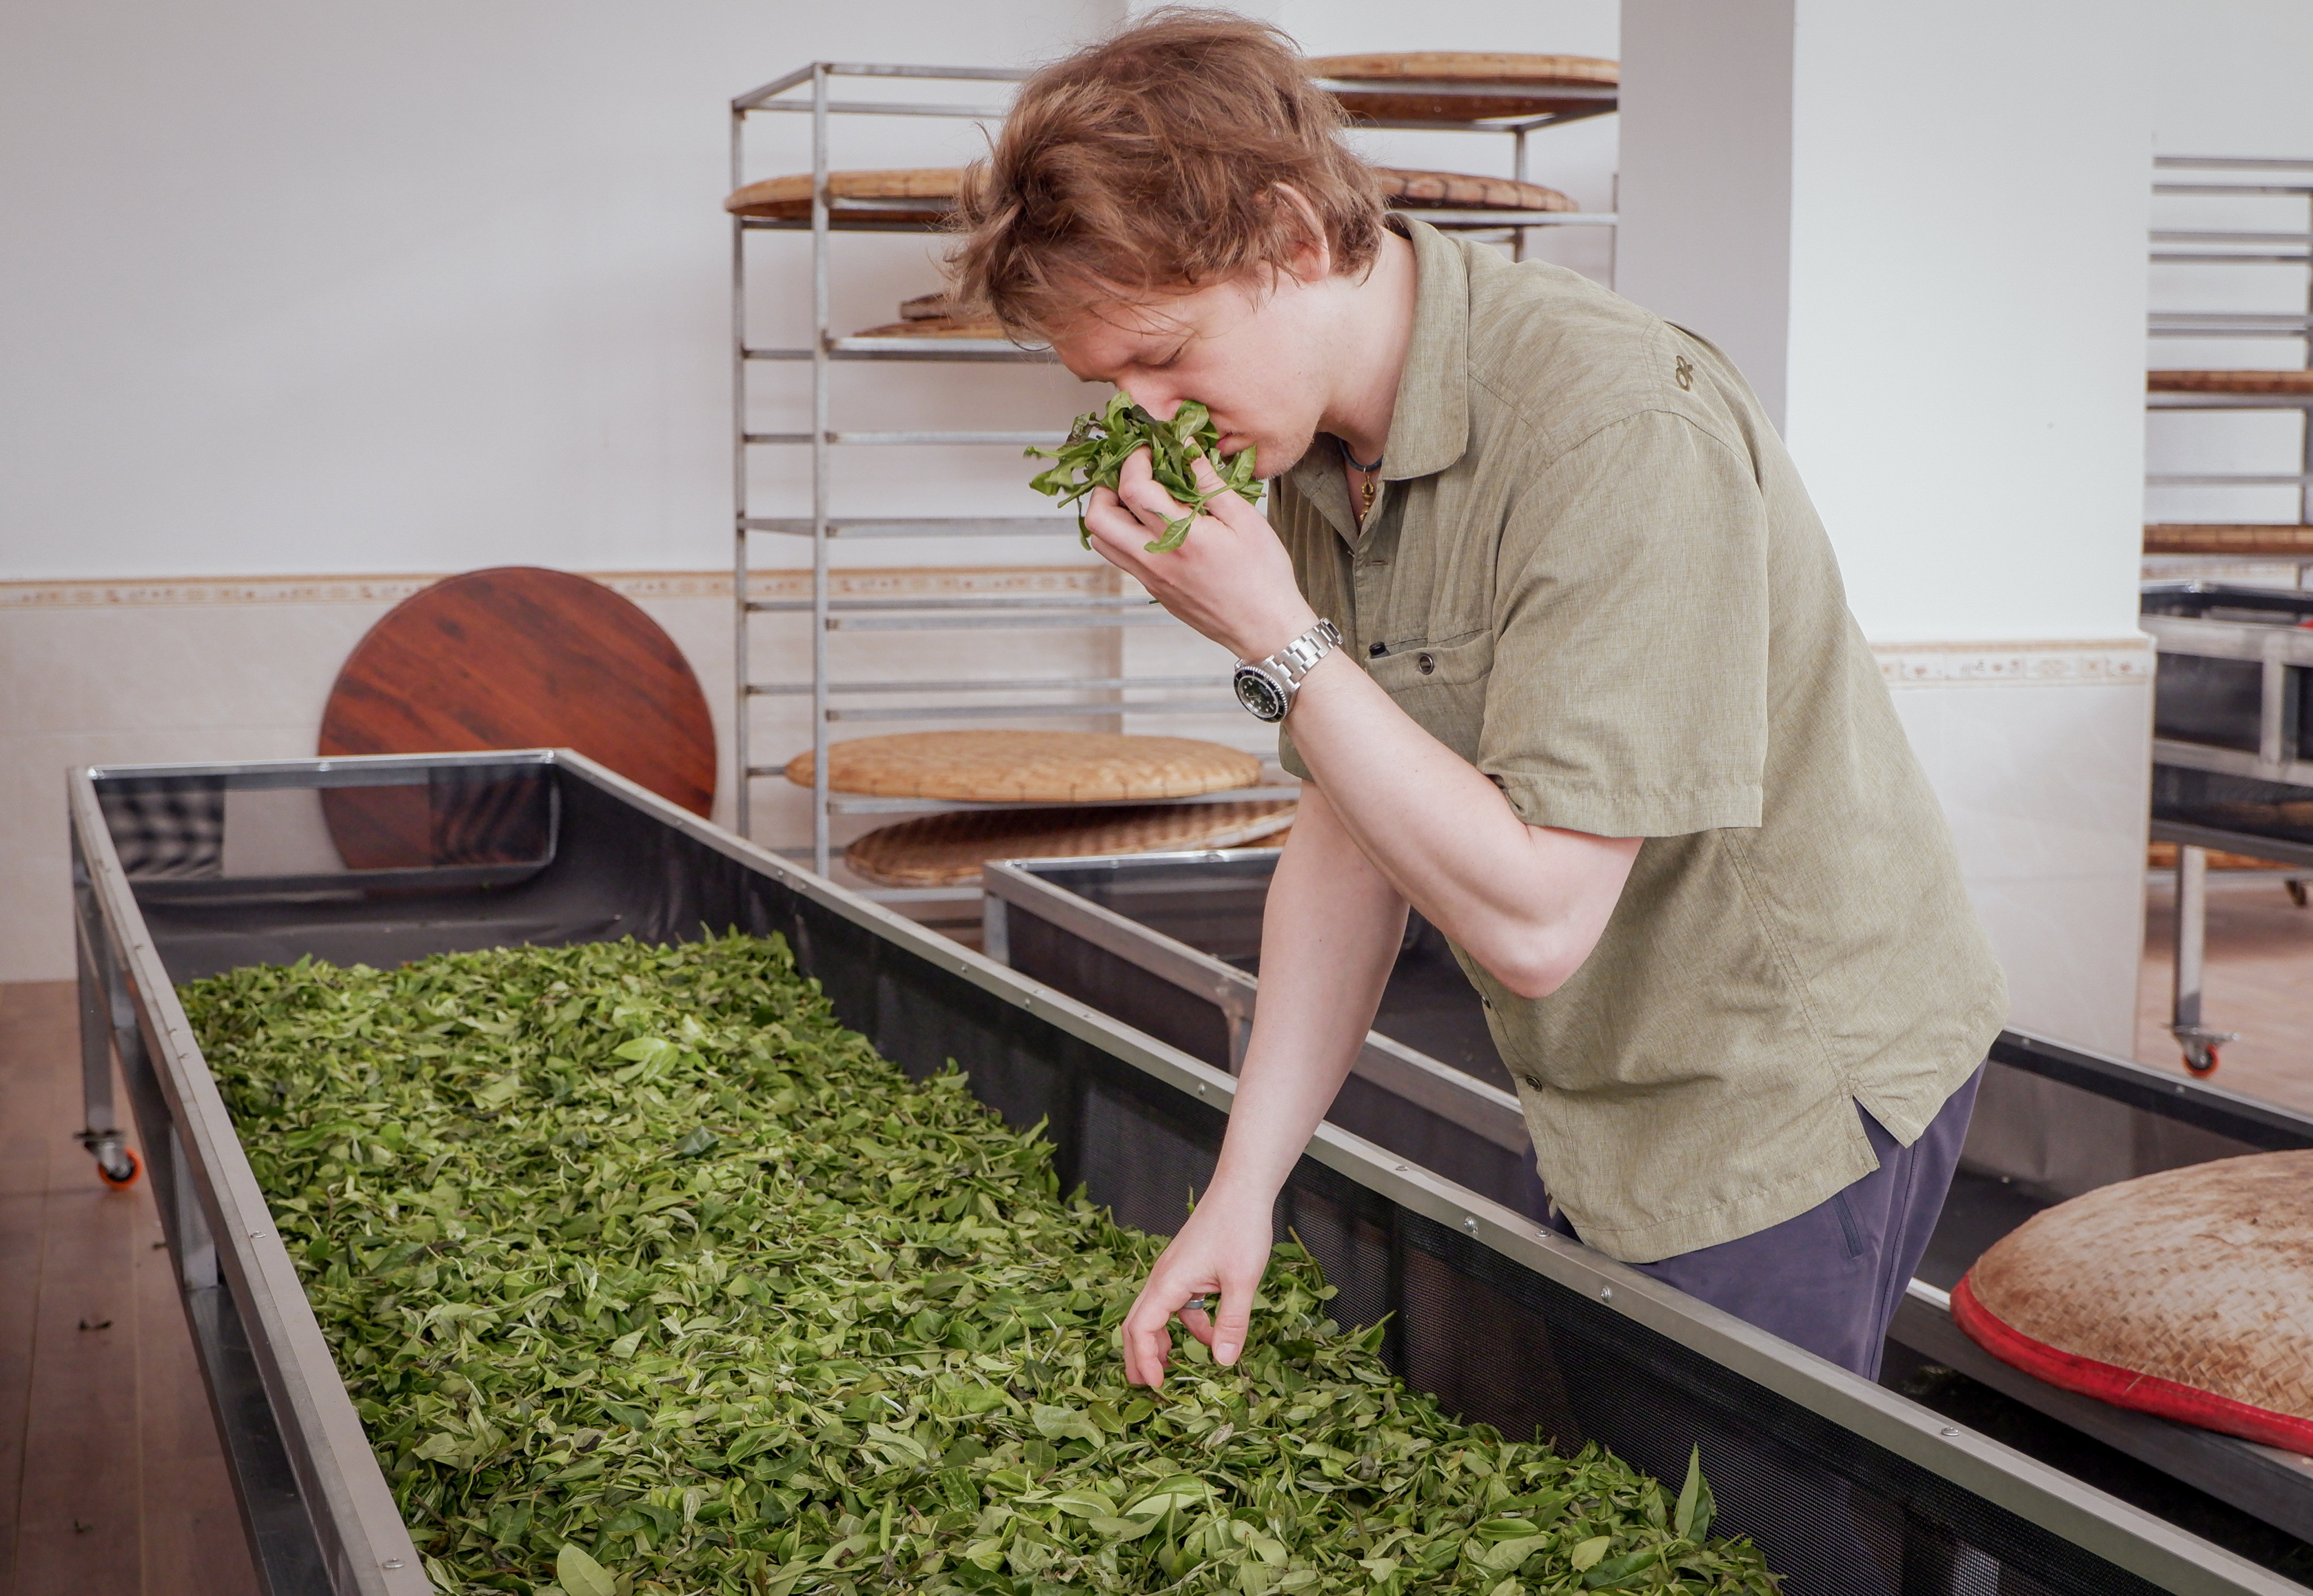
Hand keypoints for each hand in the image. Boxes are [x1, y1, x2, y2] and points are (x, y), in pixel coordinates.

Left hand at [1082, 448, 1316, 661]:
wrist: (1265, 629)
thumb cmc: (1263, 575)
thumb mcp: (1243, 519)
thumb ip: (1208, 481)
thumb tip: (1186, 446)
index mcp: (1180, 536)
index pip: (1131, 489)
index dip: (1134, 461)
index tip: (1149, 449)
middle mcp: (1155, 559)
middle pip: (1098, 518)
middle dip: (1106, 486)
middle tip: (1133, 474)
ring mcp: (1150, 578)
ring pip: (1101, 541)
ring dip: (1109, 512)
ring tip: (1138, 497)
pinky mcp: (1153, 589)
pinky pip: (1120, 557)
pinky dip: (1122, 532)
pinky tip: (1151, 523)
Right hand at [1118, 1179, 1275, 1385]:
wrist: (1241, 1190)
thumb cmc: (1240, 1228)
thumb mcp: (1241, 1281)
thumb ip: (1231, 1323)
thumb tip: (1223, 1361)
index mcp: (1168, 1282)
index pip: (1141, 1328)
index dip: (1145, 1359)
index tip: (1158, 1386)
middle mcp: (1163, 1277)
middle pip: (1138, 1323)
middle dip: (1139, 1356)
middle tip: (1147, 1387)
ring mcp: (1173, 1272)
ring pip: (1156, 1313)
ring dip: (1159, 1342)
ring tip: (1169, 1369)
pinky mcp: (1186, 1268)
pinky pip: (1177, 1303)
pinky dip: (1185, 1324)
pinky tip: (1208, 1336)